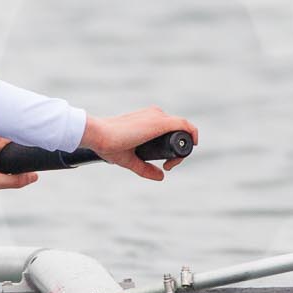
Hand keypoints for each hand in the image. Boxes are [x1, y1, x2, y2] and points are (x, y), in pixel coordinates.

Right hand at [78, 107, 199, 181]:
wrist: (99, 135)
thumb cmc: (109, 144)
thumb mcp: (130, 159)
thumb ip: (144, 168)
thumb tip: (161, 177)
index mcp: (148, 120)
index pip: (170, 131)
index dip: (173, 149)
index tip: (166, 164)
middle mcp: (155, 115)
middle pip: (178, 131)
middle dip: (179, 151)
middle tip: (169, 166)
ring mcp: (158, 117)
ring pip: (182, 129)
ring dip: (183, 147)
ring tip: (170, 164)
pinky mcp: (160, 122)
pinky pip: (184, 125)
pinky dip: (191, 134)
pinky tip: (193, 144)